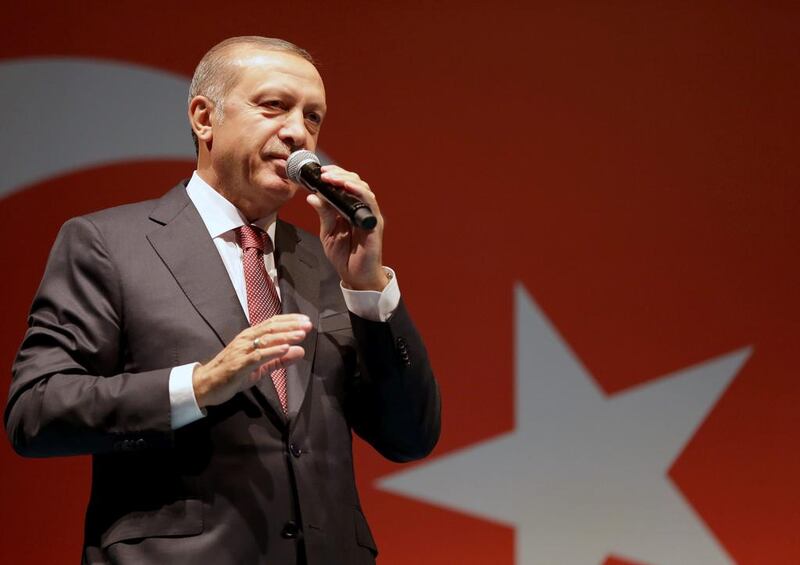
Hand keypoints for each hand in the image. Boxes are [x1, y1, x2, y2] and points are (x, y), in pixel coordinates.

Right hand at [192, 314, 311, 407]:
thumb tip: (300, 351)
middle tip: (308, 324)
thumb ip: (279, 360)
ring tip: (300, 334)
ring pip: (266, 339)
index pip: (272, 323)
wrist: (205, 385)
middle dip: (291, 325)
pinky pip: (258, 356)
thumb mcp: (260, 367)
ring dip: (285, 336)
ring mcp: (241, 351)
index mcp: (250, 337)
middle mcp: (246, 340)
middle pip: (271, 328)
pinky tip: (285, 349)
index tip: (305, 320)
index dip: (289, 320)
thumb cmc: (232, 373)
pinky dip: (272, 351)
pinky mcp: (239, 364)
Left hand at [305, 165, 389, 290]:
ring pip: (362, 188)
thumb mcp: (328, 232)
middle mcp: (361, 209)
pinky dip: (358, 192)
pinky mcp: (373, 223)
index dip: (335, 175)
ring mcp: (368, 215)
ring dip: (346, 180)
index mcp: (349, 210)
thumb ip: (323, 214)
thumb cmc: (344, 256)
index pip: (345, 185)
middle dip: (338, 174)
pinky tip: (347, 187)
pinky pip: (369, 202)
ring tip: (330, 178)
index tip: (320, 172)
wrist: (356, 277)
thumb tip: (312, 196)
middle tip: (323, 174)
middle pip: (354, 182)